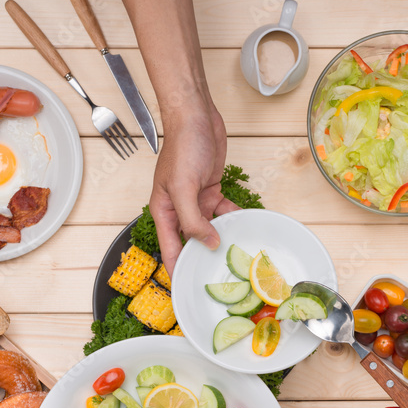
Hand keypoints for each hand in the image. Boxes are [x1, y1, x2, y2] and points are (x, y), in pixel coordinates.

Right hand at [150, 104, 238, 273]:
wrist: (196, 118)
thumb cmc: (182, 147)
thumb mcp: (183, 187)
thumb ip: (192, 219)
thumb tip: (206, 243)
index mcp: (163, 212)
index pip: (169, 249)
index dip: (177, 270)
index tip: (185, 290)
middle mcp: (178, 210)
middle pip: (189, 243)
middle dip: (201, 258)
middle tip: (217, 277)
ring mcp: (196, 201)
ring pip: (209, 230)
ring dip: (221, 239)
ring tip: (235, 255)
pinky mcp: (211, 192)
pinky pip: (223, 213)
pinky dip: (233, 219)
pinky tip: (243, 225)